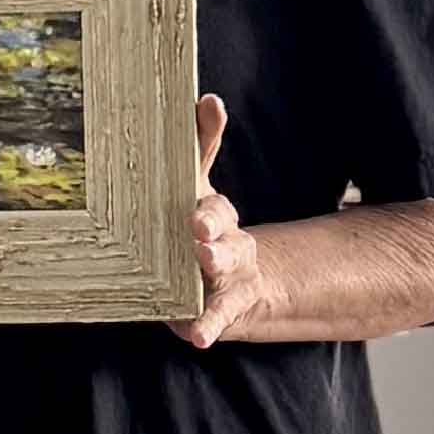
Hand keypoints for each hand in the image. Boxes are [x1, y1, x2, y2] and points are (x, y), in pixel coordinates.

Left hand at [167, 93, 268, 349]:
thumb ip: (200, 146)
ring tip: (206, 258)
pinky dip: (208, 326)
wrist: (238, 287)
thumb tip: (208, 98)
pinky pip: (215, 319)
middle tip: (198, 224)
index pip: (212, 195)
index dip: (209, 186)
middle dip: (212, 224)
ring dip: (216, 262)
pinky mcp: (219, 310)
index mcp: (214, 211)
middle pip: (221, 230)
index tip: (205, 162)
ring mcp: (225, 277)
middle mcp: (225, 242)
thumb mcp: (196, 189)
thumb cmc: (203, 230)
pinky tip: (197, 335)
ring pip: (223, 268)